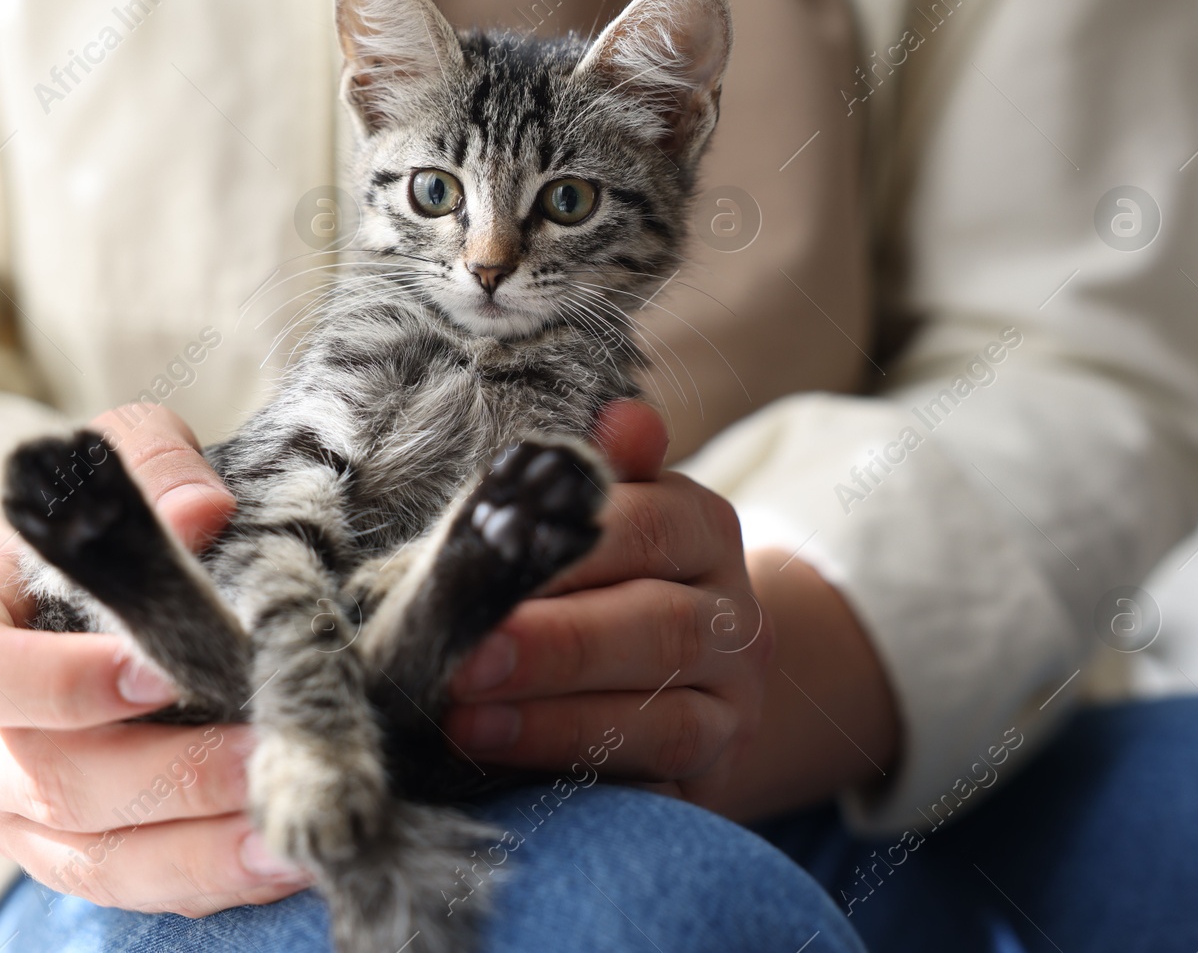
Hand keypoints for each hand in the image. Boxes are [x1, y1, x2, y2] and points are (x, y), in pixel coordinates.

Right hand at [0, 405, 311, 914]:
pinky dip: (204, 879)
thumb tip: (203, 509)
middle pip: (51, 782)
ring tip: (289, 836)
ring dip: (198, 852)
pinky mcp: (73, 854)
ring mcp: (17, 811)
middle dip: (169, 778)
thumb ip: (150, 463)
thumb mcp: (111, 464)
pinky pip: (130, 887)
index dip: (58, 682)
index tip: (159, 671)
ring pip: (94, 858)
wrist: (70, 604)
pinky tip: (279, 862)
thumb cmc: (90, 529)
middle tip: (264, 756)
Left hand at [444, 400, 774, 810]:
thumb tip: (620, 417)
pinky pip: (659, 780)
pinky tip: (512, 771)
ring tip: (467, 722)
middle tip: (464, 660)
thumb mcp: (593, 519)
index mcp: (701, 527)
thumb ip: (591, 477)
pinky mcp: (713, 772)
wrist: (675, 679)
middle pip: (660, 628)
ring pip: (665, 716)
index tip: (479, 564)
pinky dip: (585, 774)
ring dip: (558, 722)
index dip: (566, 551)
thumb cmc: (598, 581)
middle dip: (555, 647)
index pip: (644, 527)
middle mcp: (734, 614)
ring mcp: (732, 701)